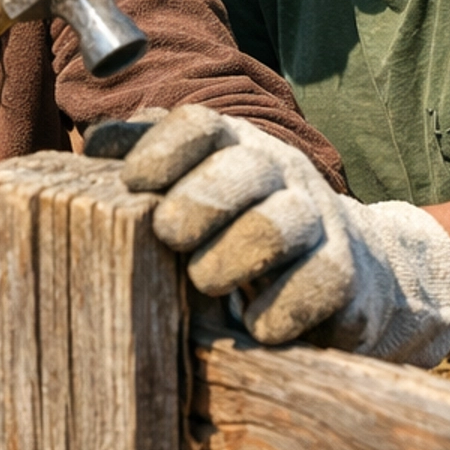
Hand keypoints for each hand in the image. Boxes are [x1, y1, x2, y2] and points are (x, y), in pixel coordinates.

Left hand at [120, 106, 449, 362]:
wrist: (355, 266)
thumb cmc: (243, 227)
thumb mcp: (193, 188)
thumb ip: (143, 163)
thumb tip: (95, 146)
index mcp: (233, 145)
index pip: (199, 123)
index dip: (161, 149)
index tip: (134, 184)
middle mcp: (280, 172)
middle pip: (241, 169)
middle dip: (196, 205)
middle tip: (169, 238)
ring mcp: (317, 220)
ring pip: (276, 227)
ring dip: (228, 262)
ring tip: (204, 283)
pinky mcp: (346, 274)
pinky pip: (318, 286)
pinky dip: (278, 313)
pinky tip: (255, 326)